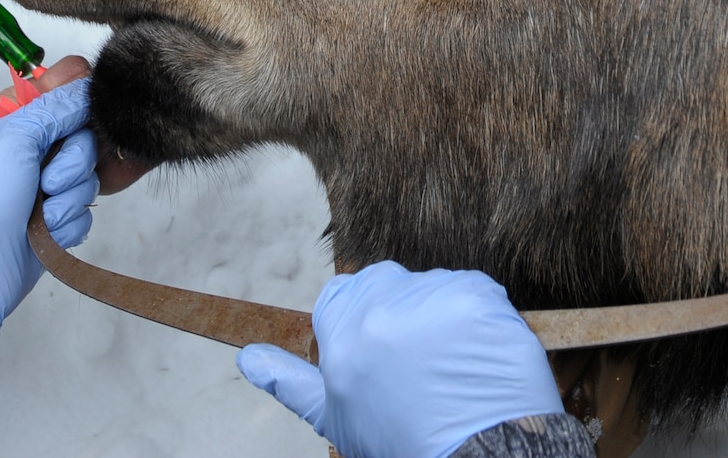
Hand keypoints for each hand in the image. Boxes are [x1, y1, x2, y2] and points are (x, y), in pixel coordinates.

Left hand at [0, 55, 153, 210]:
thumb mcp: (14, 139)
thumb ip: (54, 109)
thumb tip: (87, 91)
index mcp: (24, 132)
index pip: (72, 111)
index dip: (80, 124)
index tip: (67, 139)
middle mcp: (37, 159)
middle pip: (88, 147)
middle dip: (71, 168)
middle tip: (45, 183)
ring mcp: (48, 192)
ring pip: (90, 183)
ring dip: (67, 201)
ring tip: (39, 215)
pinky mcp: (58, 222)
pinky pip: (86, 215)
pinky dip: (68, 225)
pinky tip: (44, 234)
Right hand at [239, 263, 562, 457]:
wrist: (474, 457)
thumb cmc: (402, 443)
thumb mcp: (334, 416)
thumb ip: (289, 381)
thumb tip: (248, 357)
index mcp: (339, 332)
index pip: (340, 296)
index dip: (361, 325)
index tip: (379, 355)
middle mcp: (379, 305)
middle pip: (385, 286)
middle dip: (399, 315)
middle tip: (417, 365)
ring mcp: (430, 296)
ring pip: (431, 289)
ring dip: (441, 318)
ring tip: (449, 368)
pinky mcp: (476, 295)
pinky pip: (474, 291)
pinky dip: (479, 320)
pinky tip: (477, 358)